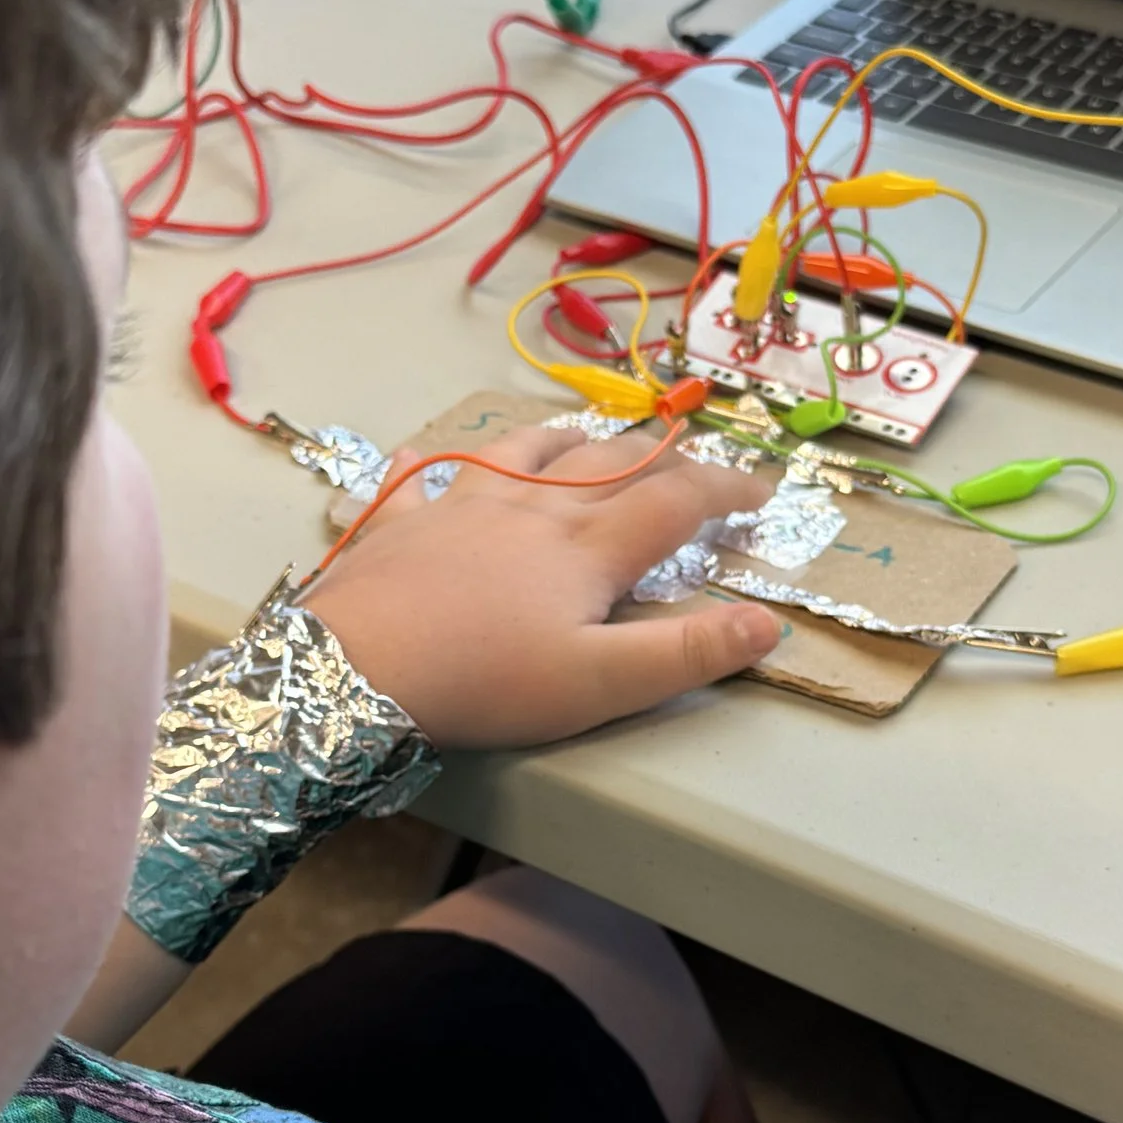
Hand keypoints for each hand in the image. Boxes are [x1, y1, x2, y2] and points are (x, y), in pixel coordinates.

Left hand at [303, 421, 782, 749]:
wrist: (354, 668)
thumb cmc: (484, 681)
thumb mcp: (599, 685)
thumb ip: (686, 654)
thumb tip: (767, 621)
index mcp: (588, 546)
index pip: (676, 501)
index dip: (727, 491)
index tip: (764, 491)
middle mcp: (532, 508)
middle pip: (610, 463)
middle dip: (661, 458)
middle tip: (690, 467)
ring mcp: (461, 506)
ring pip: (525, 451)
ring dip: (566, 440)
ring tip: (587, 438)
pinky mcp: (400, 522)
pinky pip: (419, 478)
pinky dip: (429, 464)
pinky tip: (423, 457)